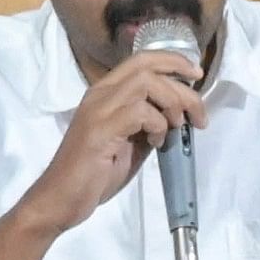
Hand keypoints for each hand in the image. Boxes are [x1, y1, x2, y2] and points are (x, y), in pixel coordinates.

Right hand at [0, 49, 208, 259]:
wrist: (60, 199)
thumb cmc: (94, 175)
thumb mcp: (130, 143)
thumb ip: (149, 124)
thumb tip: (179, 114)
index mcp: (106, 93)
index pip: (142, 59)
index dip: (173, 61)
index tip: (197, 74)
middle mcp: (100, 93)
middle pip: (148, 66)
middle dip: (182, 86)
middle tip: (198, 115)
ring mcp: (98, 109)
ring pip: (147, 84)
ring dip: (172, 103)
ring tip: (176, 128)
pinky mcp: (100, 130)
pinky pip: (140, 112)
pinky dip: (157, 125)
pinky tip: (155, 143)